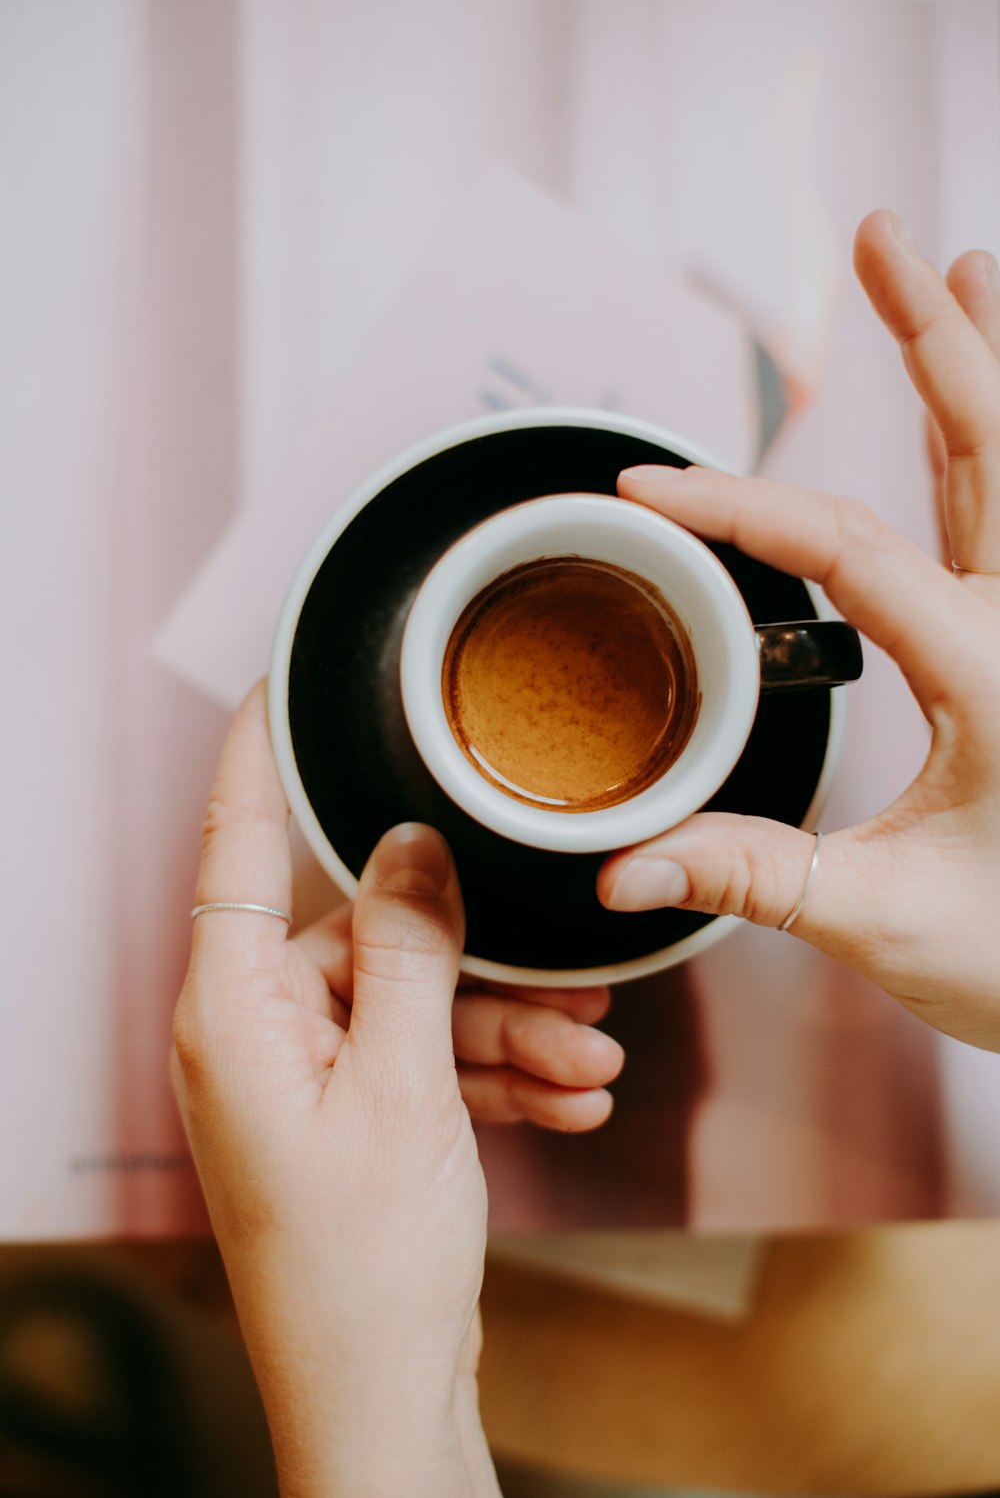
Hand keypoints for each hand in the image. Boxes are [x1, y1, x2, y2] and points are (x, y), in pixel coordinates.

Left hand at [173, 686, 619, 1494]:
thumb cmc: (366, 1266)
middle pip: (369, 937)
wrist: (384, 1398)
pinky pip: (421, 1060)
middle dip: (480, 965)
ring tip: (590, 1062)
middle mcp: (256, 1033)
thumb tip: (408, 844)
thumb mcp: (404, 1088)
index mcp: (233, 1012)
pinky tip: (567, 1097)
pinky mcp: (346, 1114)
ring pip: (412, 1004)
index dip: (256, 756)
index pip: (234, 845)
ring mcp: (302, 1077)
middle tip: (573, 987)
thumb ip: (409, 953)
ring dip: (505, 1031)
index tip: (283, 682)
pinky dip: (489, 1074)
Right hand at [600, 209, 999, 1052]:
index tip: (640, 492)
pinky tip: (984, 405)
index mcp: (991, 674)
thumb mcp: (879, 918)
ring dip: (983, 362)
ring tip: (957, 267)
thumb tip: (624, 870)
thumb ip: (750, 878)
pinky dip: (998, 447)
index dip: (733, 507)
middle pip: (983, 445)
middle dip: (931, 334)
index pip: (846, 548)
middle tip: (884, 240)